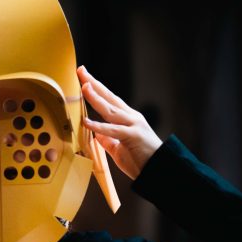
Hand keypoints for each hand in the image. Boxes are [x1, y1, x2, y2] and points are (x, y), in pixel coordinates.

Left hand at [78, 65, 162, 179]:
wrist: (160, 170)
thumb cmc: (140, 160)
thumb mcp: (119, 148)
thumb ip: (108, 140)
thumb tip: (96, 135)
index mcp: (128, 119)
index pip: (110, 100)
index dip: (97, 88)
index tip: (84, 77)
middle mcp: (131, 118)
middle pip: (109, 98)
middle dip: (94, 84)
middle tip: (81, 71)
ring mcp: (133, 125)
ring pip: (110, 109)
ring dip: (96, 98)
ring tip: (84, 87)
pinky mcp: (133, 136)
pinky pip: (113, 130)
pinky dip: (98, 126)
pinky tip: (86, 121)